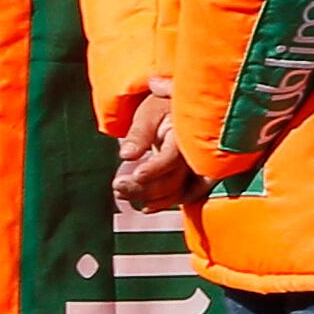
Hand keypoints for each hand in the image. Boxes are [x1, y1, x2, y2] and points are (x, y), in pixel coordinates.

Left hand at [108, 77, 198, 214]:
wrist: (180, 108)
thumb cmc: (162, 107)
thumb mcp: (148, 114)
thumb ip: (138, 134)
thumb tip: (126, 154)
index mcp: (185, 135)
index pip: (172, 157)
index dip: (155, 169)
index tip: (136, 175)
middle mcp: (195, 154)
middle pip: (173, 180)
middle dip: (143, 188)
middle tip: (117, 186)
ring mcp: (196, 167)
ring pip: (176, 191)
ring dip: (148, 197)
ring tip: (121, 193)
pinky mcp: (193, 176)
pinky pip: (183, 195)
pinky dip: (163, 203)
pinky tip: (144, 206)